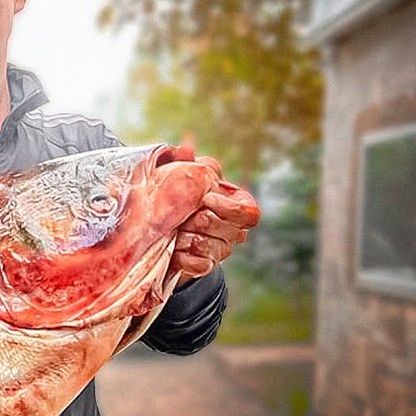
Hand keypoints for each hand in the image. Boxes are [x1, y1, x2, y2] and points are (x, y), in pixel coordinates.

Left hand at [165, 147, 260, 283]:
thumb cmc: (183, 195)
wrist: (166, 227)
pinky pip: (198, 264)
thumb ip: (188, 162)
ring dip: (189, 238)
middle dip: (203, 221)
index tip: (206, 198)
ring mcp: (221, 250)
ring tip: (175, 230)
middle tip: (184, 215)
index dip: (229, 207)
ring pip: (211, 247)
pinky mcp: (204, 266)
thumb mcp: (187, 176)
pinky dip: (183, 256)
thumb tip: (185, 149)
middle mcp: (235, 231)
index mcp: (238, 207)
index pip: (249, 213)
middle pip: (230, 230)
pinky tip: (173, 248)